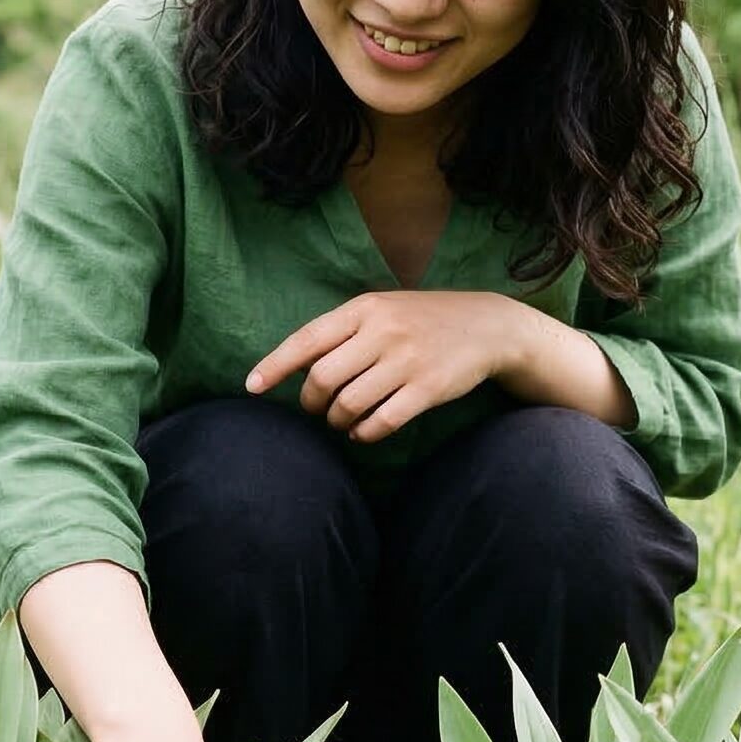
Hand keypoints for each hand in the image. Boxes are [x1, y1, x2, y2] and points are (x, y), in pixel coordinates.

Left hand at [245, 290, 528, 442]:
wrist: (487, 326)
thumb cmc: (423, 320)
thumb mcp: (383, 309)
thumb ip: (344, 331)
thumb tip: (298, 366)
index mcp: (365, 308)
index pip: (307, 339)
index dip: (275, 365)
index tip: (252, 387)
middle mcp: (383, 332)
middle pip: (323, 378)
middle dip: (311, 401)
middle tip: (317, 408)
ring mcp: (406, 361)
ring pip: (349, 404)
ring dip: (337, 420)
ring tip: (342, 420)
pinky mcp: (427, 389)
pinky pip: (381, 422)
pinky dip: (364, 433)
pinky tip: (364, 431)